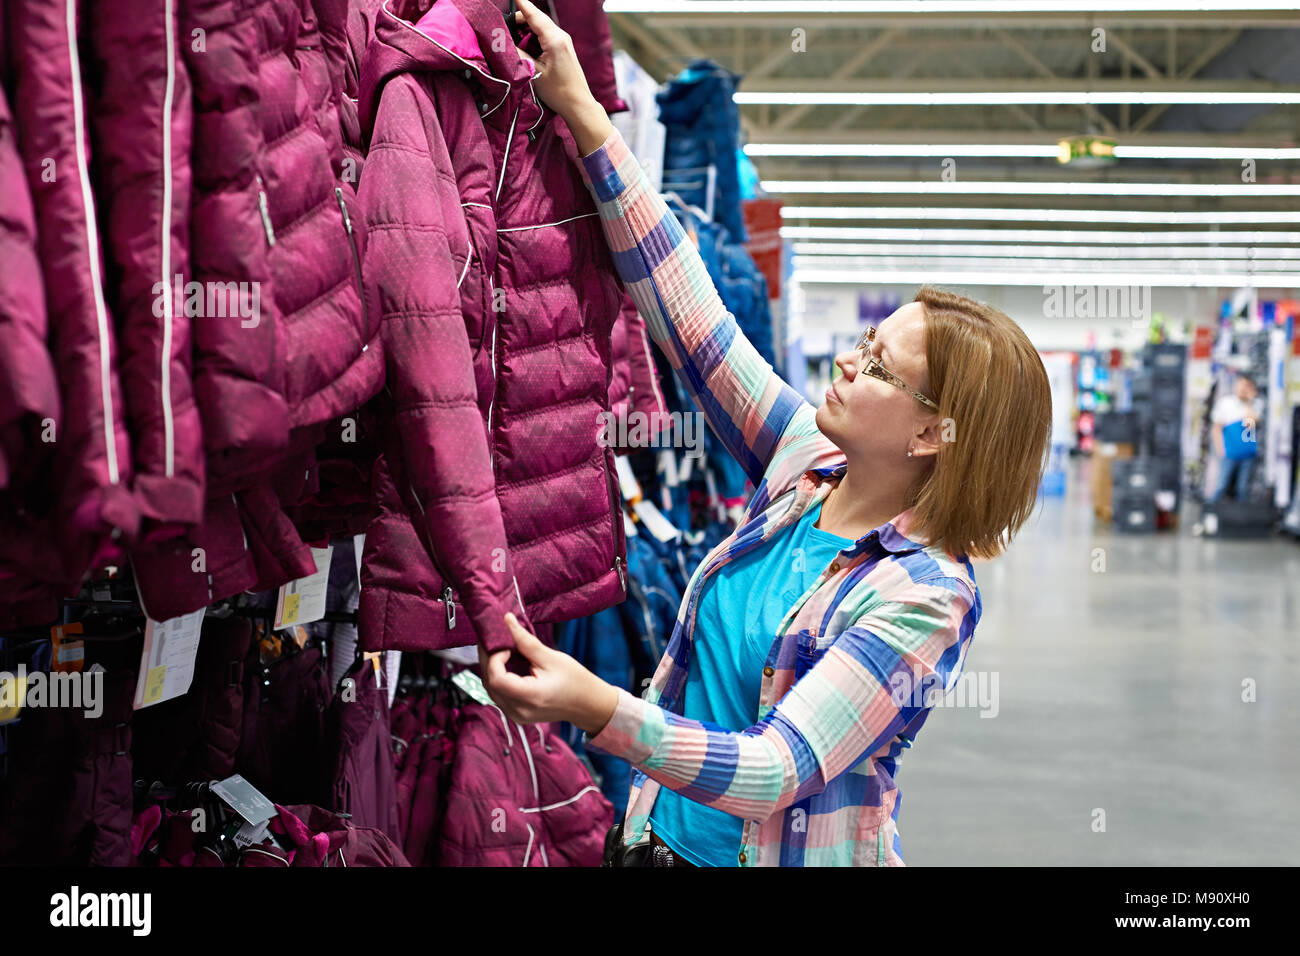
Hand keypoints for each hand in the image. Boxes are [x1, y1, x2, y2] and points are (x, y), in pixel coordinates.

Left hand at [478, 612, 619, 733]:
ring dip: (492, 668)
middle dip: (489, 659)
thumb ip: (526, 641)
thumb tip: (507, 620)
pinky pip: (498, 694)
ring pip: (490, 689)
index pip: (497, 679)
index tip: (507, 646)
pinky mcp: (516, 714)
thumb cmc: (574, 680)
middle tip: (496, 640)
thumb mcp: (551, 657)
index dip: (495, 659)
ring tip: (501, 650)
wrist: (586, 704)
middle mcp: (518, 710)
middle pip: (490, 683)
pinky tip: (506, 664)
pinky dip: (498, 678)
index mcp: (530, 697)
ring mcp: (516, 715)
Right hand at [512, 0, 595, 121]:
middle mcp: (561, 36)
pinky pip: (546, 35)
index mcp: (554, 39)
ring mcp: (564, 41)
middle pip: (536, 18)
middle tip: (503, 27)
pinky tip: (525, 46)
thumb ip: (518, 53)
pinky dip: (533, 37)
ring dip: (526, 29)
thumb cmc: (558, 91)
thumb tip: (504, 41)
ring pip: (540, 26)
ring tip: (512, 38)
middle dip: (519, 20)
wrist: (578, 104)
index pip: (534, 15)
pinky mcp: (563, 48)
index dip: (521, 4)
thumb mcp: (534, 71)